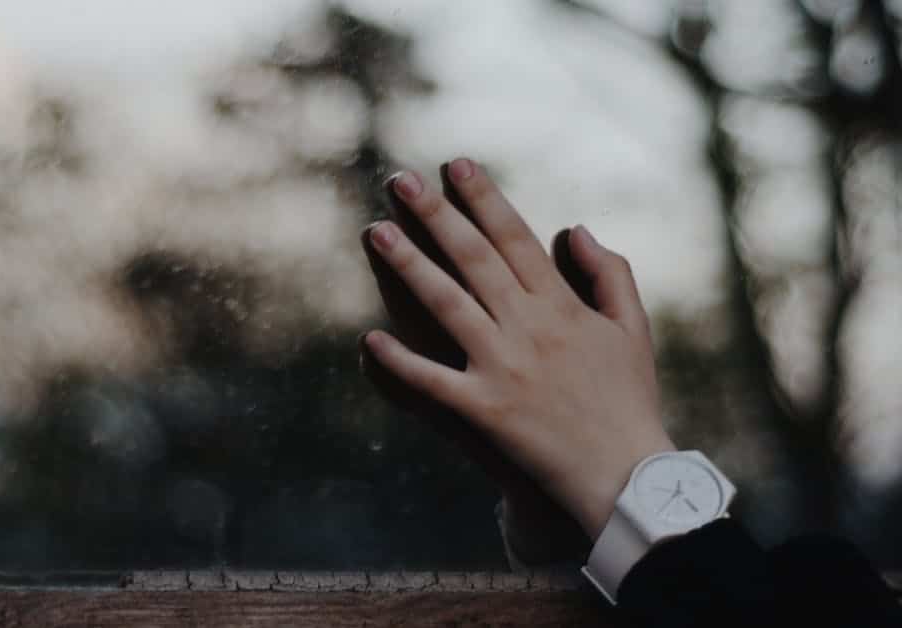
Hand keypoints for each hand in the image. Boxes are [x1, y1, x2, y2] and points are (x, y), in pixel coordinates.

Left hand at [361, 158, 674, 538]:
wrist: (626, 477)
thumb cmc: (629, 401)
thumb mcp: (633, 329)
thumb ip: (610, 273)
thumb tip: (575, 228)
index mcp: (562, 306)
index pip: (515, 239)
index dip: (484, 199)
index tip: (456, 165)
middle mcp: (530, 327)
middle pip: (474, 259)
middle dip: (435, 215)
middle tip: (401, 180)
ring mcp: (504, 367)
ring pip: (447, 305)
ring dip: (409, 266)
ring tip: (376, 231)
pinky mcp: (484, 409)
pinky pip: (432, 381)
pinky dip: (400, 363)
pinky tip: (370, 340)